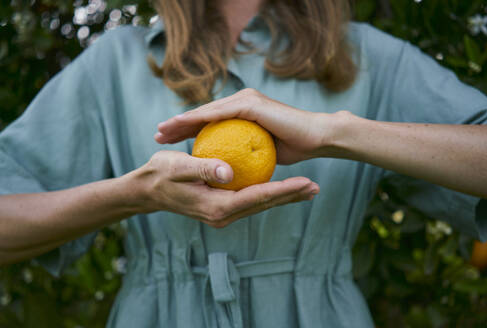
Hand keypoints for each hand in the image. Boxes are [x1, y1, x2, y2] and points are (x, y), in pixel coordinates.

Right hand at [132, 151, 318, 227]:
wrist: (148, 190)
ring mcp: (223, 214)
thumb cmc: (160, 175)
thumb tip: (229, 171)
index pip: (257, 197)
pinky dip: (268, 194)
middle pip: (264, 204)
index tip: (306, 182)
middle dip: (291, 196)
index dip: (283, 190)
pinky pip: (250, 201)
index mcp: (216, 206)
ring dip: (284, 197)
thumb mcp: (178, 167)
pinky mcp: (222, 207)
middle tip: (316, 187)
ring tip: (308, 189)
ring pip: (260, 204)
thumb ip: (203, 167)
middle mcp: (223, 215)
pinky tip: (282, 187)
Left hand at [154, 88, 343, 163]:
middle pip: (204, 115)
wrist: (317, 138)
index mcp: (243, 114)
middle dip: (179, 126)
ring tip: (162, 131)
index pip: (210, 123)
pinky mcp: (250, 103)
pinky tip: (180, 125)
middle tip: (158, 136)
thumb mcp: (261, 153)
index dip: (188, 131)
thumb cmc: (294, 147)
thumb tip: (229, 166)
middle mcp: (242, 101)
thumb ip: (244, 154)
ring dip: (182, 121)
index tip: (170, 142)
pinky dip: (198, 119)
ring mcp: (246, 100)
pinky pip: (219, 112)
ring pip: (206, 112)